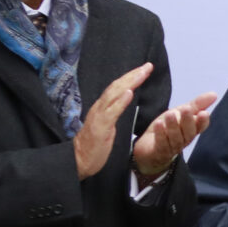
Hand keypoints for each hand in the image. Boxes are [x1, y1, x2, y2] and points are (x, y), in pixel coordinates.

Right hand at [74, 62, 153, 178]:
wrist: (79, 160)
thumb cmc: (93, 145)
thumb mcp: (107, 125)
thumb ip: (113, 111)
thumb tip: (123, 100)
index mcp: (102, 107)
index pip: (117, 88)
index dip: (130, 77)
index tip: (144, 69)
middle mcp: (99, 108)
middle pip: (117, 86)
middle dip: (133, 75)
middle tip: (148, 65)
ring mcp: (99, 116)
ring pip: (114, 94)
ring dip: (129, 82)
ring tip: (142, 73)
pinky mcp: (100, 127)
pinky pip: (111, 112)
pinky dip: (120, 101)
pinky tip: (129, 92)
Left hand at [133, 91, 216, 179]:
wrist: (149, 147)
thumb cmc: (168, 128)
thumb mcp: (181, 112)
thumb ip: (197, 104)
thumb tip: (214, 94)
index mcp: (191, 130)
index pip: (200, 127)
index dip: (203, 121)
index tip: (204, 113)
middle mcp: (184, 140)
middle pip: (189, 132)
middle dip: (188, 120)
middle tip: (187, 108)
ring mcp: (172, 147)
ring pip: (175, 138)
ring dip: (173, 126)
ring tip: (170, 114)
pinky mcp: (160, 151)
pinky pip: (161, 143)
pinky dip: (160, 134)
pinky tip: (159, 124)